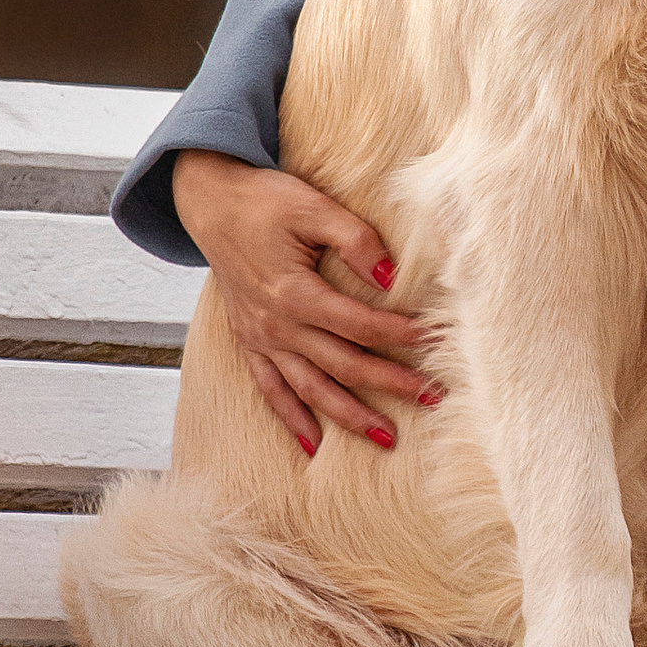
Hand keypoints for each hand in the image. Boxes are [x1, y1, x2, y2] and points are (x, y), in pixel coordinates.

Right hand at [171, 149, 436, 458]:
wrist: (210, 202)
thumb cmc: (264, 200)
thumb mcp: (313, 206)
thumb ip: (356, 241)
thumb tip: (392, 277)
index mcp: (293, 293)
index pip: (360, 325)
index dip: (401, 336)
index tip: (436, 343)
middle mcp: (275, 324)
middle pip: (343, 365)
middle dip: (391, 384)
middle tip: (433, 398)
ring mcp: (260, 338)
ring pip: (311, 389)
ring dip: (350, 416)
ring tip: (387, 438)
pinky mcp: (250, 341)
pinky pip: (270, 390)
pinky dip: (292, 419)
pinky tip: (312, 446)